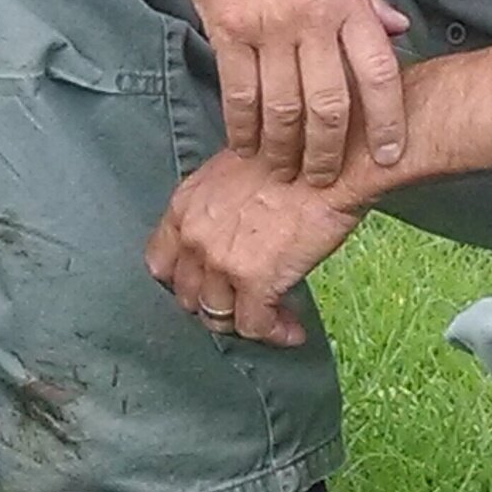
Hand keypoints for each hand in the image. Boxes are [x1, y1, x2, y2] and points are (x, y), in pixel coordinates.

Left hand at [146, 149, 369, 347]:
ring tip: (272, 318)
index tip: (208, 286)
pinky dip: (273, 333)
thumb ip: (217, 208)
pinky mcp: (255, 282)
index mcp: (184, 206)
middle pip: (188, 295)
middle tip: (244, 304)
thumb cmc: (292, 159)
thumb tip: (229, 236)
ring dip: (243, 321)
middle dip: (215, 303)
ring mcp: (221, 261)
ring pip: (217, 316)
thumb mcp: (233, 172)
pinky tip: (291, 330)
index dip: (185, 281)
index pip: (160, 263)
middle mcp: (194, 236)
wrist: (330, 163)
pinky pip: (254, 327)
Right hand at [152, 0, 407, 184]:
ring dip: (284, 148)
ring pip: (282, 107)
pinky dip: (242, 125)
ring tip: (282, 171)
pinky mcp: (225, 27)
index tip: (388, 156)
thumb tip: (397, 28)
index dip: (386, 122)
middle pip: (329, 104)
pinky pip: (238, 91)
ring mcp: (267, 25)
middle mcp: (312, 17)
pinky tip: (245, 143)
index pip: (377, 73)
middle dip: (328, 152)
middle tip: (324, 179)